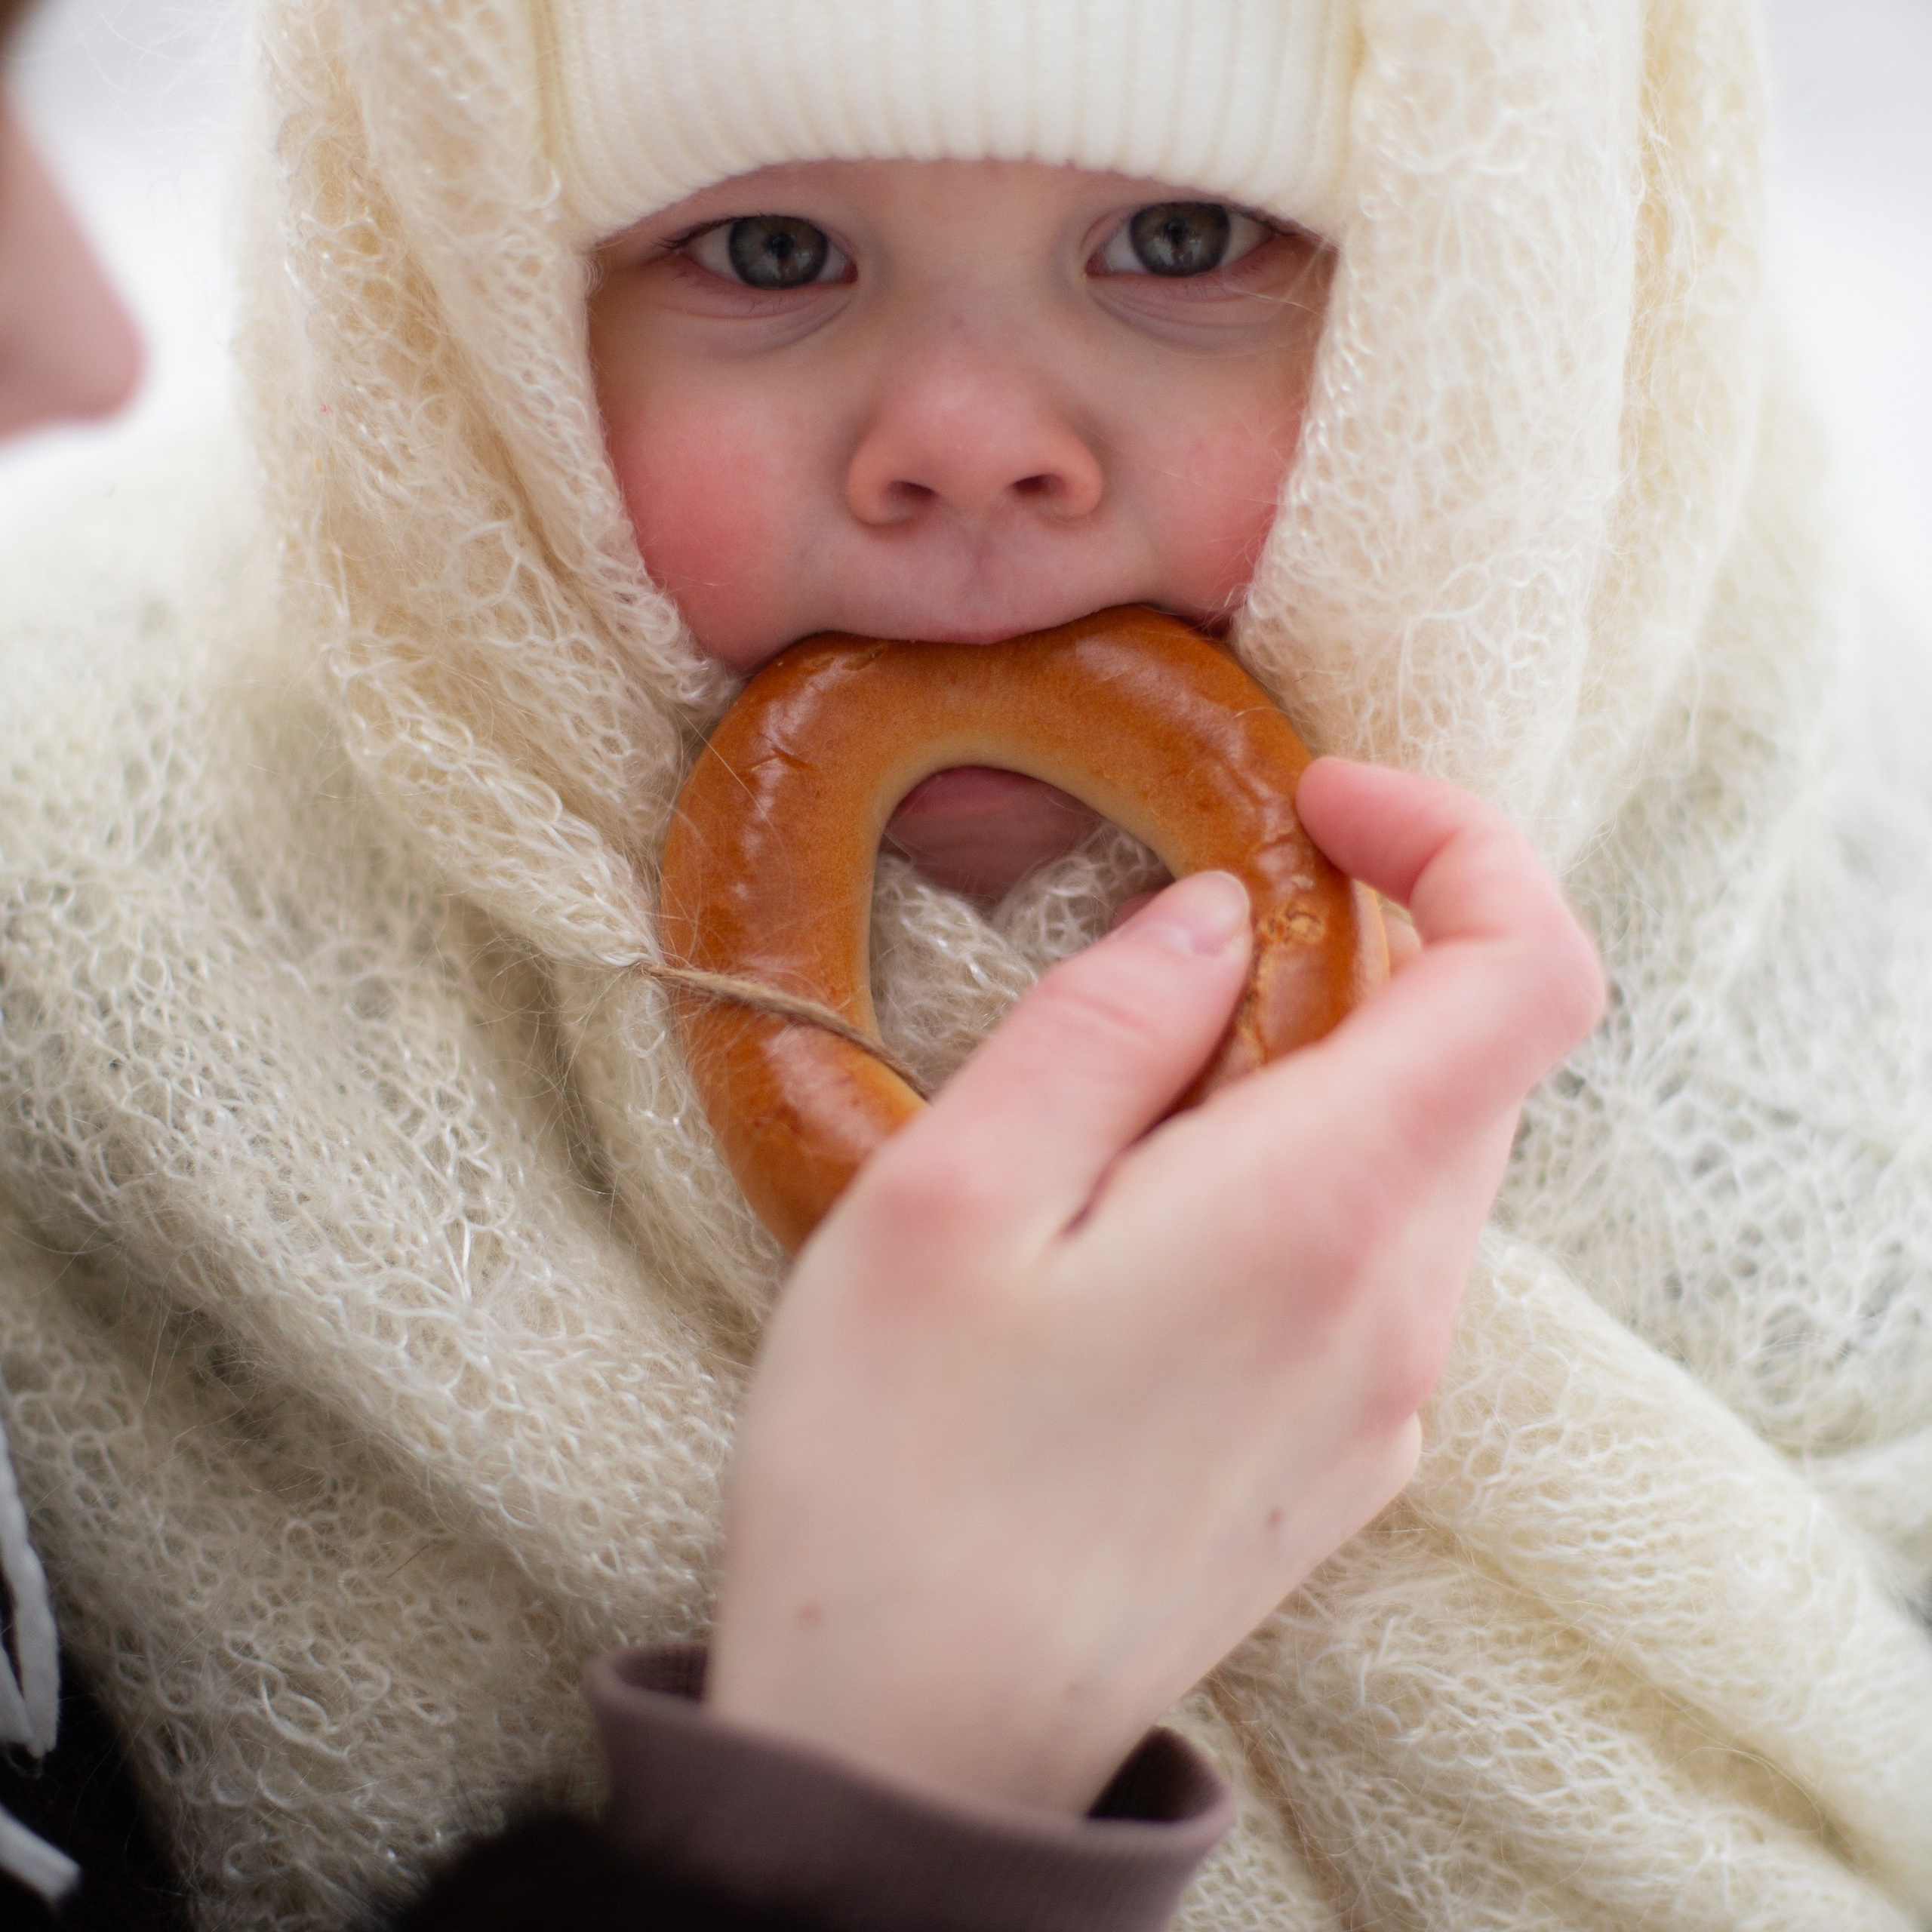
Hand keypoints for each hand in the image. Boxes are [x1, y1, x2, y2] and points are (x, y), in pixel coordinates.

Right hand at [705, 760, 1604, 1814]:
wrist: (909, 1746)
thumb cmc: (896, 1470)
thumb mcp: (945, 1198)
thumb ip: (1103, 1026)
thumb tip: (1221, 915)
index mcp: (1323, 1211)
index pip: (1529, 970)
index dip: (1460, 843)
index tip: (1313, 803)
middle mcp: (1401, 1306)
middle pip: (1474, 1055)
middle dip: (1356, 951)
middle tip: (1169, 955)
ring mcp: (1387, 1396)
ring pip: (1423, 1155)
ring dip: (1315, 1071)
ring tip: (1123, 1116)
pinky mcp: (1345, 1454)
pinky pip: (1378, 1257)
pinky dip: (1303, 1175)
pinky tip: (1145, 1232)